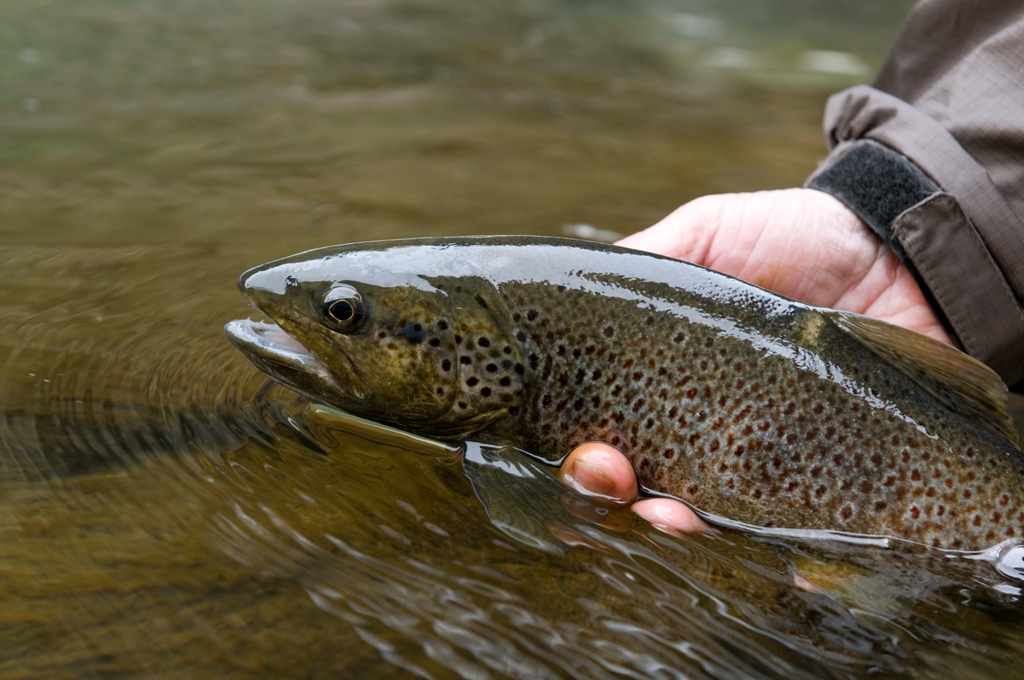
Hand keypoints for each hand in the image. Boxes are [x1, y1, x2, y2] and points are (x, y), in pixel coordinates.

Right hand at [560, 189, 951, 535]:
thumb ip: (645, 260)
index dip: (583, 461)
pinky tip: (782, 566)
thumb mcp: (706, 232)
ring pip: (713, 528)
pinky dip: (794, 566)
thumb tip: (567, 300)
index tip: (586, 454)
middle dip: (613, 503)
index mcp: (666, 387)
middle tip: (613, 479)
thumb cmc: (792, 237)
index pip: (607, 440)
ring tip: (670, 520)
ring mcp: (770, 468)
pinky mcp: (837, 486)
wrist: (897, 250)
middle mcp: (708, 438)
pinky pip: (809, 540)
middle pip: (644, 496)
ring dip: (680, 536)